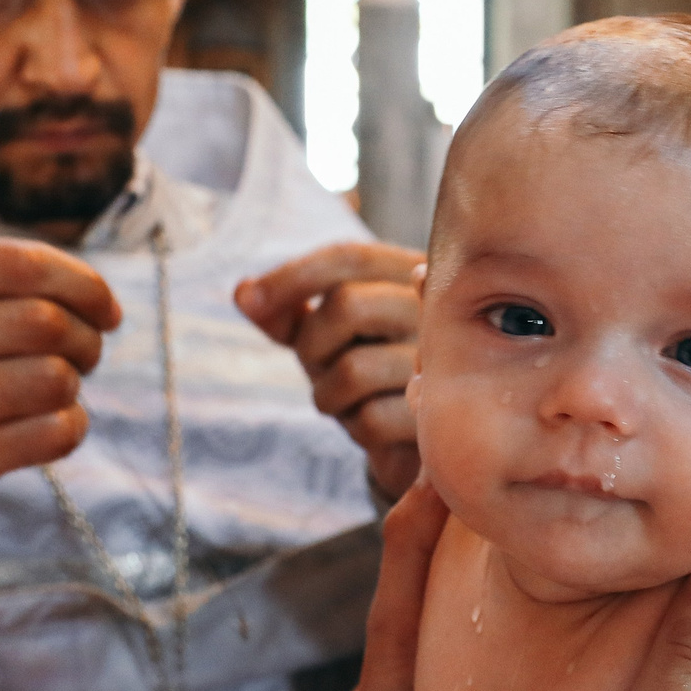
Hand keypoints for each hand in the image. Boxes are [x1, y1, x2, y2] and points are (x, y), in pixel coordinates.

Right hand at [0, 237, 121, 565]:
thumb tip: (99, 300)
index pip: (20, 263)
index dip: (82, 283)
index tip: (107, 308)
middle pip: (44, 321)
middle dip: (85, 337)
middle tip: (84, 353)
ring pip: (53, 378)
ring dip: (74, 382)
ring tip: (60, 386)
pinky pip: (50, 434)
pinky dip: (71, 425)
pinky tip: (55, 422)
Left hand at [235, 241, 424, 498]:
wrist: (432, 434)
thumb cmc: (373, 371)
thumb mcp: (330, 334)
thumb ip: (289, 312)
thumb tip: (242, 293)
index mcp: (414, 275)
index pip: (349, 257)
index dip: (292, 276)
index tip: (249, 301)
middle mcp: (439, 310)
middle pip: (346, 306)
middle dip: (311, 344)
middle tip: (319, 366)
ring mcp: (447, 364)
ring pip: (352, 369)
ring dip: (329, 394)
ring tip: (350, 400)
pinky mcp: (441, 416)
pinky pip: (370, 420)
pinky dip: (358, 428)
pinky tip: (377, 427)